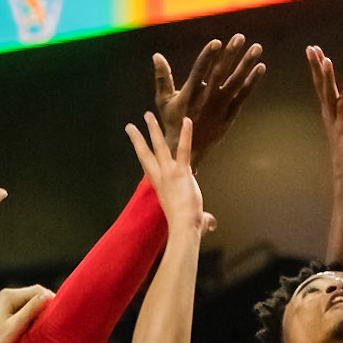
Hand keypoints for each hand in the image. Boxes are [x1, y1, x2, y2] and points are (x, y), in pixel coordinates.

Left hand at [0, 285, 53, 342]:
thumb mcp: (16, 327)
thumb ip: (32, 309)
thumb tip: (48, 295)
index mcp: (6, 296)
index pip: (37, 290)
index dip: (50, 299)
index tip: (60, 312)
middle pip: (28, 295)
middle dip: (41, 305)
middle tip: (53, 319)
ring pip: (20, 302)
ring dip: (31, 310)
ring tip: (41, 324)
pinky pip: (11, 308)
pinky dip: (20, 314)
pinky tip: (25, 326)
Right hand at [126, 112, 214, 235]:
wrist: (183, 228)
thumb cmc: (186, 225)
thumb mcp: (195, 220)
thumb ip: (204, 220)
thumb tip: (212, 224)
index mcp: (160, 186)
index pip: (148, 166)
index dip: (142, 154)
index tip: (137, 145)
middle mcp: (160, 177)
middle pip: (145, 154)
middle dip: (138, 138)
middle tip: (131, 126)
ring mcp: (169, 173)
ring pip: (159, 147)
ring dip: (153, 130)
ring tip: (148, 115)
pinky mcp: (181, 172)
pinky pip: (183, 150)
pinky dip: (186, 135)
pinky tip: (187, 120)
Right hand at [154, 34, 264, 165]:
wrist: (186, 150)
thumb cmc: (173, 122)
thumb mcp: (163, 101)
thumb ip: (162, 77)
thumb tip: (157, 55)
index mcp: (189, 94)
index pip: (199, 71)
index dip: (208, 56)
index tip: (217, 42)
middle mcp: (206, 99)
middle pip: (220, 73)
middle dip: (231, 54)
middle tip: (239, 37)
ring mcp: (220, 107)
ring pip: (236, 82)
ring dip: (246, 64)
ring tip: (256, 48)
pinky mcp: (230, 115)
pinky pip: (243, 96)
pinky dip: (252, 82)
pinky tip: (260, 68)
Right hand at [307, 45, 342, 171]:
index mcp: (333, 107)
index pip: (325, 82)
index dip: (320, 66)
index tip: (315, 49)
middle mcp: (330, 112)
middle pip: (322, 85)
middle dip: (317, 66)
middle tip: (311, 48)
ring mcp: (336, 120)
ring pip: (329, 94)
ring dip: (327, 76)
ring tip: (324, 59)